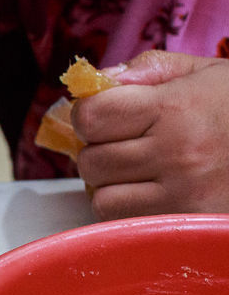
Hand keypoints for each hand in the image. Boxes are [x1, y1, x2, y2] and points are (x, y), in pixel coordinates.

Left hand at [73, 50, 228, 218]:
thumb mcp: (205, 73)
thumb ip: (149, 70)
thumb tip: (96, 81)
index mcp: (177, 108)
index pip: (92, 116)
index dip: (90, 115)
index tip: (107, 115)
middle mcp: (178, 153)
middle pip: (90, 161)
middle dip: (100, 150)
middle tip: (129, 144)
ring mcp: (182, 194)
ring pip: (101, 197)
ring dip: (113, 185)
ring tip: (143, 171)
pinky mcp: (185, 224)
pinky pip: (124, 222)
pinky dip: (128, 209)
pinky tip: (154, 193)